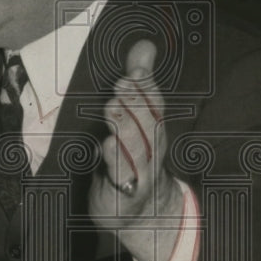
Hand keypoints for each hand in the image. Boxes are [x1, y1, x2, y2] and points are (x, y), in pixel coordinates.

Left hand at [89, 40, 182, 260]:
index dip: (146, 87)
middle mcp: (151, 149)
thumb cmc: (137, 159)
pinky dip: (115, 161)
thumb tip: (144, 45)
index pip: (154, 104)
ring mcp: (140, 173)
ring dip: (125, 128)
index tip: (136, 71)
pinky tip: (106, 147)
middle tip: (122, 85)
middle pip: (147, 124)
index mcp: (153, 129)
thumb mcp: (137, 120)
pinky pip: (122, 176)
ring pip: (136, 148)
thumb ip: (139, 84)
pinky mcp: (124, 193)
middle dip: (135, 103)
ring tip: (112, 109)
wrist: (145, 215)